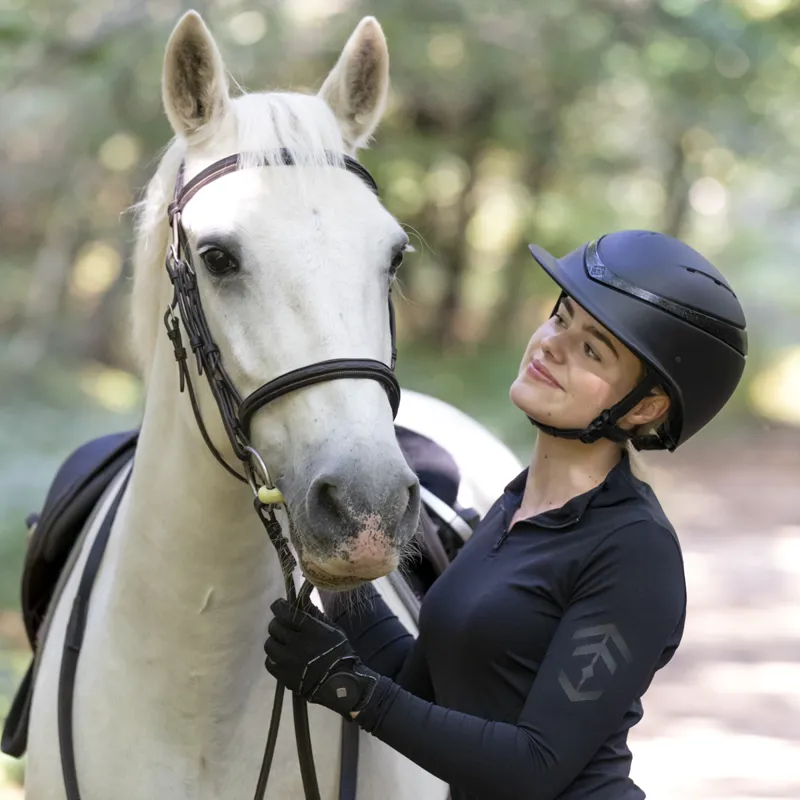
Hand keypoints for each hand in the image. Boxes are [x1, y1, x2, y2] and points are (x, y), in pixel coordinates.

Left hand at [264, 598, 378, 715]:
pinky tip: (282, 656)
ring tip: (282, 642)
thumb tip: (301, 600)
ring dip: (275, 640)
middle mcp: (296, 644)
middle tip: (283, 625)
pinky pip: (269, 661)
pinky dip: (273, 657)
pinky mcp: (283, 676)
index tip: (278, 605)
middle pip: (274, 626)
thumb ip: (315, 615)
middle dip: (277, 623)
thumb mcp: (332, 630)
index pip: (285, 612)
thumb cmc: (340, 653)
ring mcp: (288, 661)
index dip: (278, 606)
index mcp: (310, 630)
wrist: (341, 685)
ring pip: (269, 643)